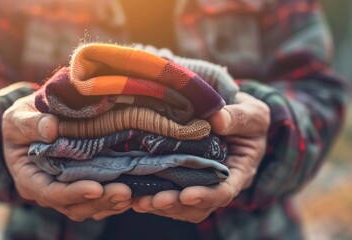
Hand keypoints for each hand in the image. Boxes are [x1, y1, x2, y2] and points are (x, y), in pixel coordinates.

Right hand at [2, 94, 131, 220]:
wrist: (33, 121)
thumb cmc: (22, 120)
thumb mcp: (19, 117)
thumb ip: (31, 124)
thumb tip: (51, 129)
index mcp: (29, 179)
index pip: (51, 193)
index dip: (74, 193)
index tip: (96, 188)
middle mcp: (48, 190)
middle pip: (74, 206)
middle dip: (99, 202)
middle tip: (125, 192)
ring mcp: (66, 190)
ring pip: (88, 207)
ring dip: (110, 203)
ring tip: (131, 193)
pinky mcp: (81, 184)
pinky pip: (97, 199)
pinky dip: (113, 198)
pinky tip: (132, 192)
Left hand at [131, 92, 269, 222]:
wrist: (232, 116)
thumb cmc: (247, 116)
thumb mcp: (251, 113)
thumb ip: (238, 117)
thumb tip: (217, 120)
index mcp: (239, 171)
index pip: (225, 191)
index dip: (206, 195)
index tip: (187, 195)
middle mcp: (219, 183)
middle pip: (198, 205)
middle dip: (175, 205)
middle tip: (154, 201)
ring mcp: (200, 183)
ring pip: (181, 205)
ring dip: (161, 205)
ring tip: (139, 201)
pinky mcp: (182, 177)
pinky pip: (169, 191)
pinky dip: (152, 194)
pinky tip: (134, 193)